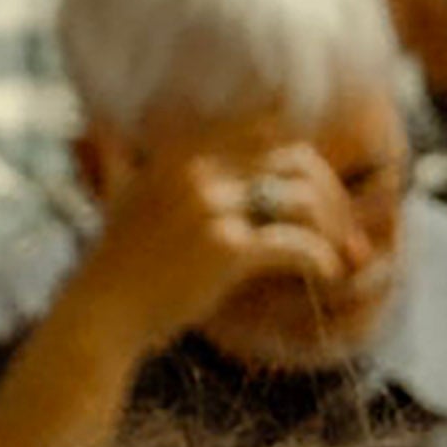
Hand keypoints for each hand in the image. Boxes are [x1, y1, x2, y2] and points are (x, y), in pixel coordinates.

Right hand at [54, 114, 349, 362]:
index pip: (269, 129)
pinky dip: (322, 260)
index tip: (324, 199)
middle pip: (297, 161)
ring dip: (335, 231)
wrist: (98, 317)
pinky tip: (327, 278)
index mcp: (184, 152)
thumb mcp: (136, 200)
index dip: (307, 163)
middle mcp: (198, 169)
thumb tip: (181, 154)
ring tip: (344, 259)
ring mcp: (211, 206)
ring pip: (304, 200)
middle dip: (333, 198)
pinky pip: (296, 245)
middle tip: (348, 235)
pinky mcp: (225, 249)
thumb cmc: (124, 270)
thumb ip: (167, 172)